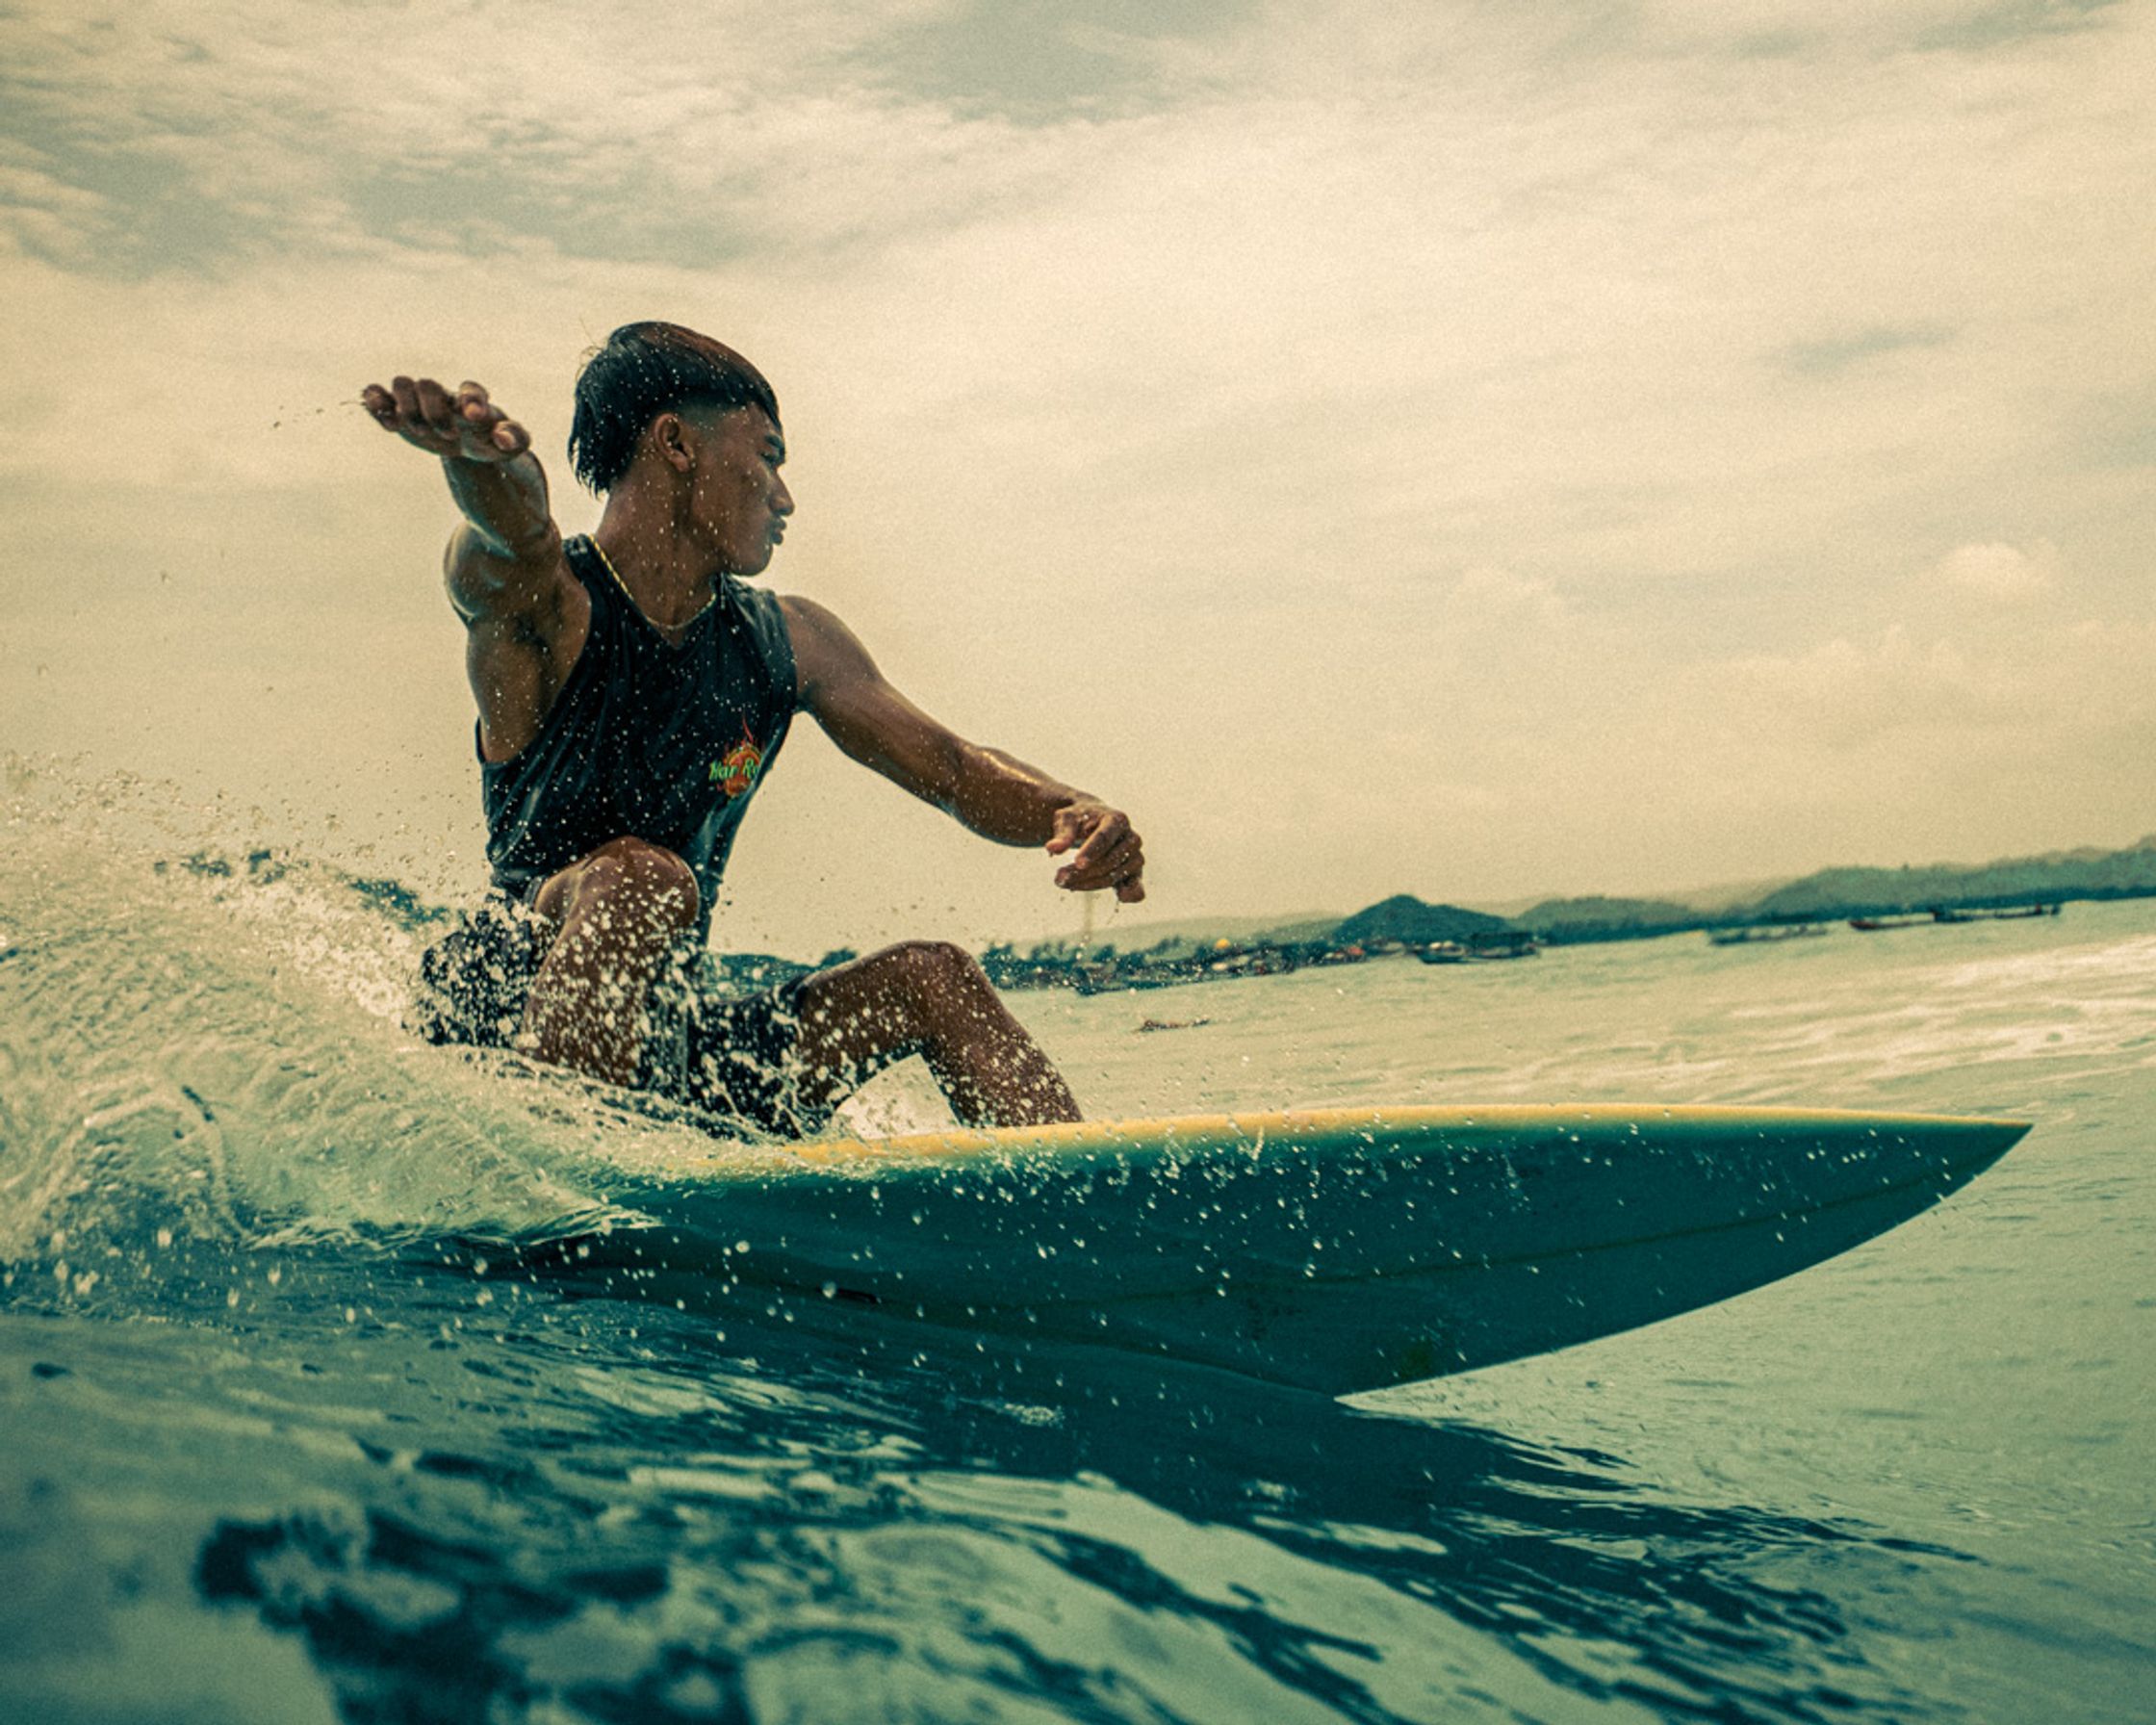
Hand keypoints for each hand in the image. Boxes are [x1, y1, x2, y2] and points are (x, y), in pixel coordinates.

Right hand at [360, 376, 529, 462]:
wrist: (467, 443)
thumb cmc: (490, 440)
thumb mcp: (511, 444)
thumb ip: (514, 438)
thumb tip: (503, 438)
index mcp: (473, 400)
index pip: (471, 391)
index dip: (470, 401)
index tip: (473, 417)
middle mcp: (444, 395)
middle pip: (428, 385)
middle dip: (433, 412)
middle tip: (449, 436)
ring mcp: (419, 400)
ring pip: (402, 384)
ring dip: (404, 407)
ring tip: (415, 430)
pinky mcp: (399, 411)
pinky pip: (378, 395)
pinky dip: (375, 403)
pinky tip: (388, 423)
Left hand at [1046, 801, 1145, 903]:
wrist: (1095, 823)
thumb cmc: (1080, 819)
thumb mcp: (1067, 819)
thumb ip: (1062, 834)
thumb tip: (1052, 848)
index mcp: (1117, 819)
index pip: (1104, 838)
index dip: (1091, 851)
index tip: (1077, 863)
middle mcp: (1131, 838)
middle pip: (1108, 860)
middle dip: (1082, 872)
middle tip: (1058, 878)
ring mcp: (1136, 856)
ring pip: (1113, 876)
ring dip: (1088, 883)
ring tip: (1063, 882)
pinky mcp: (1135, 872)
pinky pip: (1136, 887)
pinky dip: (1130, 893)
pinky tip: (1121, 896)